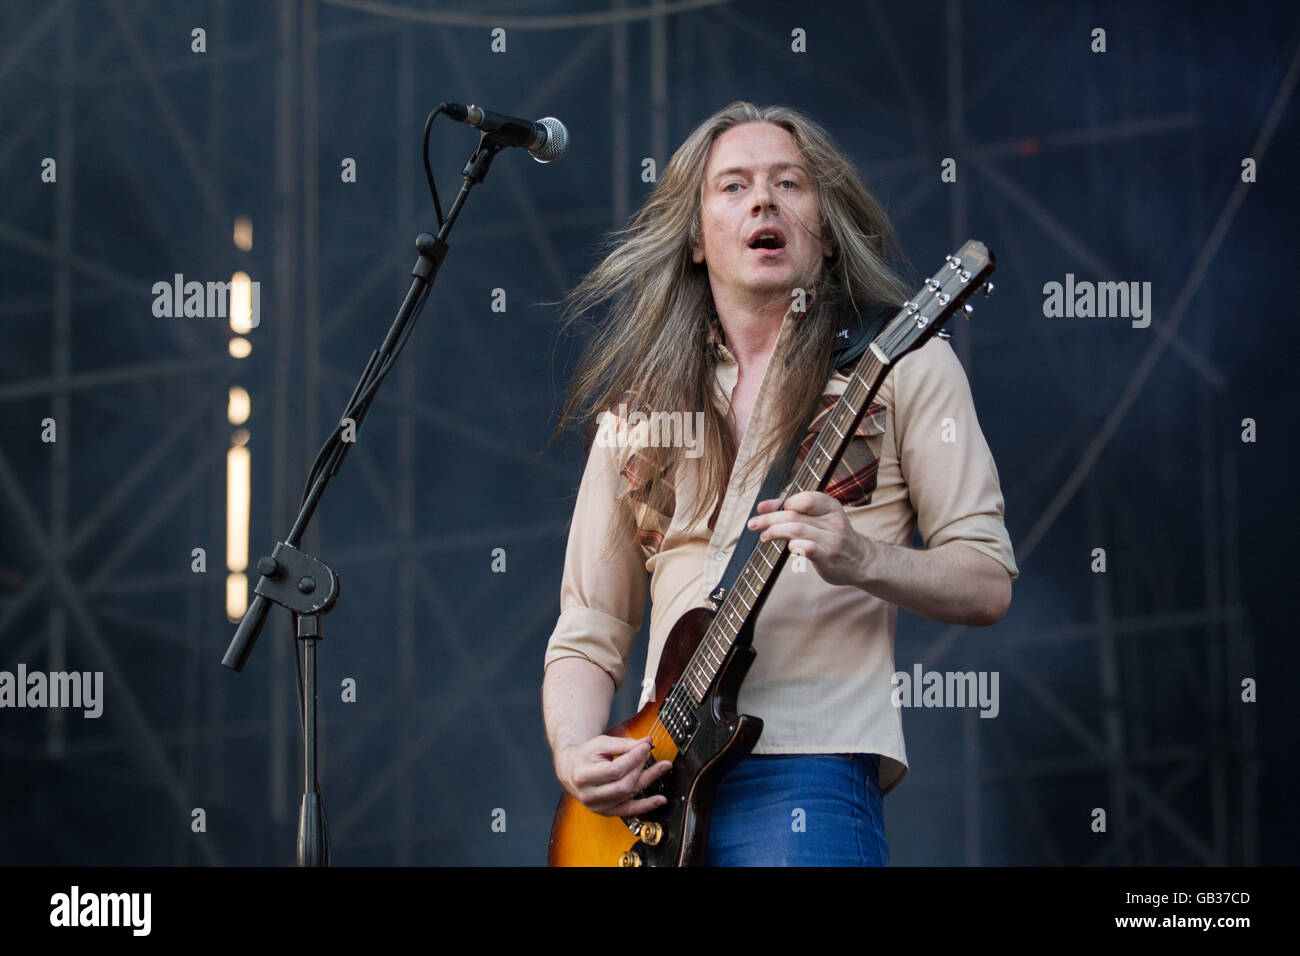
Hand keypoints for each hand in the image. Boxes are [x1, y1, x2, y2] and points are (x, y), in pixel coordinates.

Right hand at [555, 734, 671, 816]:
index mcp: (583, 776)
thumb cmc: (585, 755)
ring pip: (629, 794)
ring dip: (648, 780)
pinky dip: (646, 805)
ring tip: (663, 767)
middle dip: (640, 768)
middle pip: (624, 784)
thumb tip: (647, 742)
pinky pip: (629, 811)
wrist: (571, 769)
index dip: (633, 758)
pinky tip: (660, 799)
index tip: (645, 746)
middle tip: (649, 753)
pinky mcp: (606, 812)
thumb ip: (623, 744)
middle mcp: (589, 795)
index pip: (615, 770)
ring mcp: (597, 806)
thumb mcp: (600, 744)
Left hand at [747, 490, 874, 587]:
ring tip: (763, 537)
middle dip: (769, 518)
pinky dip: (793, 546)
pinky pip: (807, 548)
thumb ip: (796, 511)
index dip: (781, 502)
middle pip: (795, 514)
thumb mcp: (821, 518)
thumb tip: (763, 507)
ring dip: (774, 532)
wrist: (862, 561)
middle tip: (752, 524)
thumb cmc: (834, 537)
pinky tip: (787, 548)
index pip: (804, 498)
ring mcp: (832, 540)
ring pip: (797, 529)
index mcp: (831, 506)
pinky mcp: (828, 558)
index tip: (763, 509)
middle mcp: (833, 521)